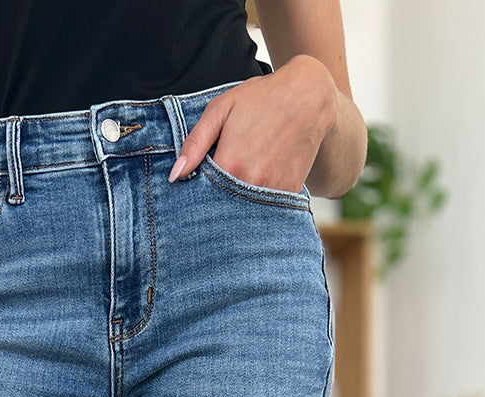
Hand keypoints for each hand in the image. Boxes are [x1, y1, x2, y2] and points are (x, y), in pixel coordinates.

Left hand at [169, 56, 336, 194]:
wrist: (310, 97)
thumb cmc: (260, 99)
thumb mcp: (220, 110)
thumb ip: (195, 143)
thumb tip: (175, 175)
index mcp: (230, 165)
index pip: (202, 197)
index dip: (196, 196)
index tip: (196, 189)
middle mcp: (252, 184)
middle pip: (223, 207)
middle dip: (215, 204)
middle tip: (218, 187)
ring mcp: (273, 192)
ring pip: (245, 212)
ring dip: (237, 205)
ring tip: (238, 182)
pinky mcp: (290, 194)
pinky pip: (266, 208)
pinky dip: (257, 203)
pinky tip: (255, 185)